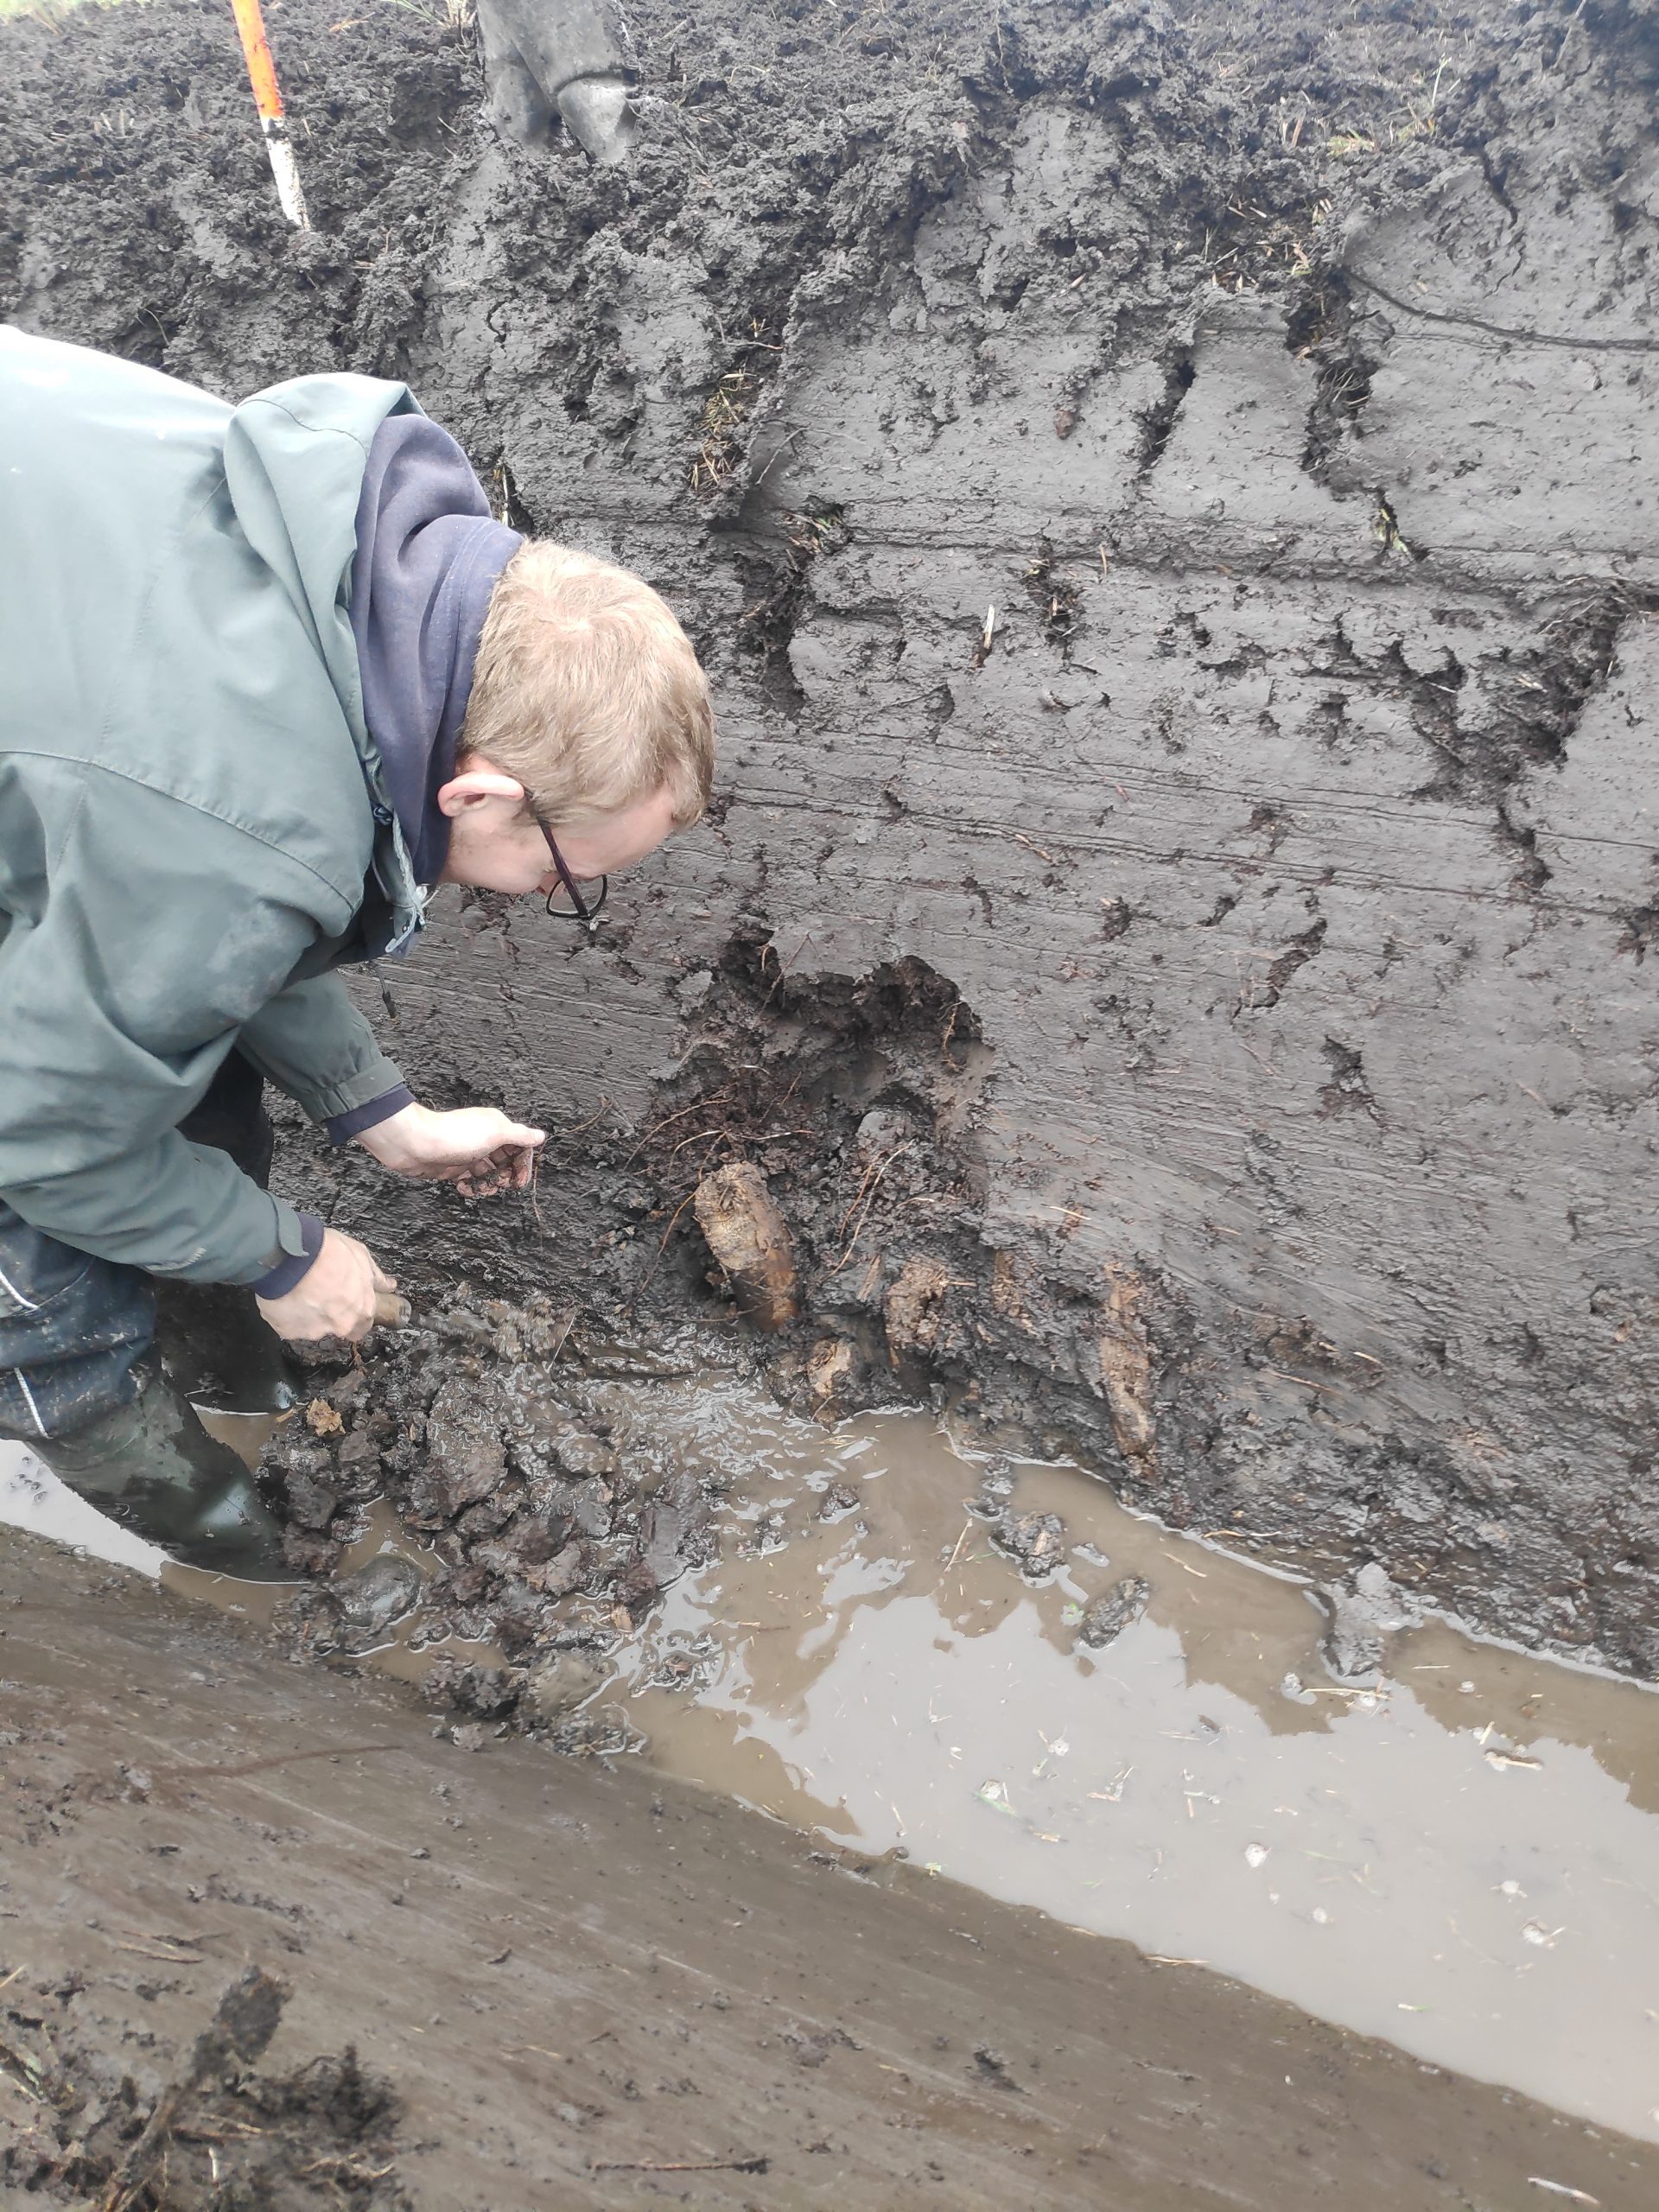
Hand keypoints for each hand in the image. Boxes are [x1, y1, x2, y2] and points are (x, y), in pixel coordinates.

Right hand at [256, 1227, 394, 1342]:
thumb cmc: (329, 1254)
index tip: (346, 1302)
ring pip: (313, 1327)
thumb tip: (388, 1285)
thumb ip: (375, 1277)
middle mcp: (341, 1325)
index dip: (355, 1313)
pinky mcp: (289, 1331)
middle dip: (332, 1316)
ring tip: (300, 1291)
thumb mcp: (361, 1256)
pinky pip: (289, 1326)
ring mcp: (315, 1330)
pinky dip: (288, 1315)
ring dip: (309, 1314)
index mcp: (362, 1308)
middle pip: (339, 1328)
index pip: (364, 1324)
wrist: (295, 1256)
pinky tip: (286, 1297)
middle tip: (322, 1294)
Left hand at [354, 1101, 545, 1196]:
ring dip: (488, 1185)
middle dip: (505, 1177)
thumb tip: (540, 1135)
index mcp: (496, 1127)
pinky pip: (471, 1181)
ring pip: (489, 1174)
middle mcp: (484, 1140)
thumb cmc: (454, 1136)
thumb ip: (520, 1135)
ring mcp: (469, 1155)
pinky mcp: (454, 1168)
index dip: (523, 1164)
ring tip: (480, 1187)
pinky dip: (471, 1188)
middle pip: (506, 1162)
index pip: (520, 1147)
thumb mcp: (495, 1132)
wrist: (414, 1144)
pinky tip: (464, 1188)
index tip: (520, 1180)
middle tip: (499, 1183)